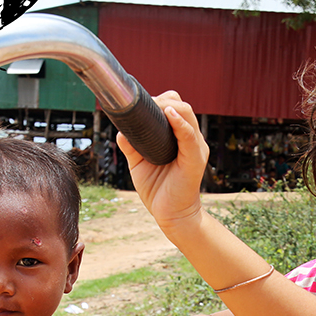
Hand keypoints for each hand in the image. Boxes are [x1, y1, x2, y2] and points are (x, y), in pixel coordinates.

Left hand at [116, 92, 210, 233]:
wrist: (171, 215)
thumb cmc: (158, 189)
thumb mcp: (139, 163)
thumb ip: (132, 146)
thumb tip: (120, 131)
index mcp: (180, 137)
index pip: (174, 106)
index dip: (158, 101)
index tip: (140, 104)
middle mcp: (191, 139)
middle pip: (180, 105)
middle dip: (161, 100)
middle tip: (144, 108)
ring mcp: (195, 148)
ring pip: (186, 113)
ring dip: (168, 106)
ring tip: (153, 109)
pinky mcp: (195, 160)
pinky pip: (189, 135)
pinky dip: (179, 123)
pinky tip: (168, 114)